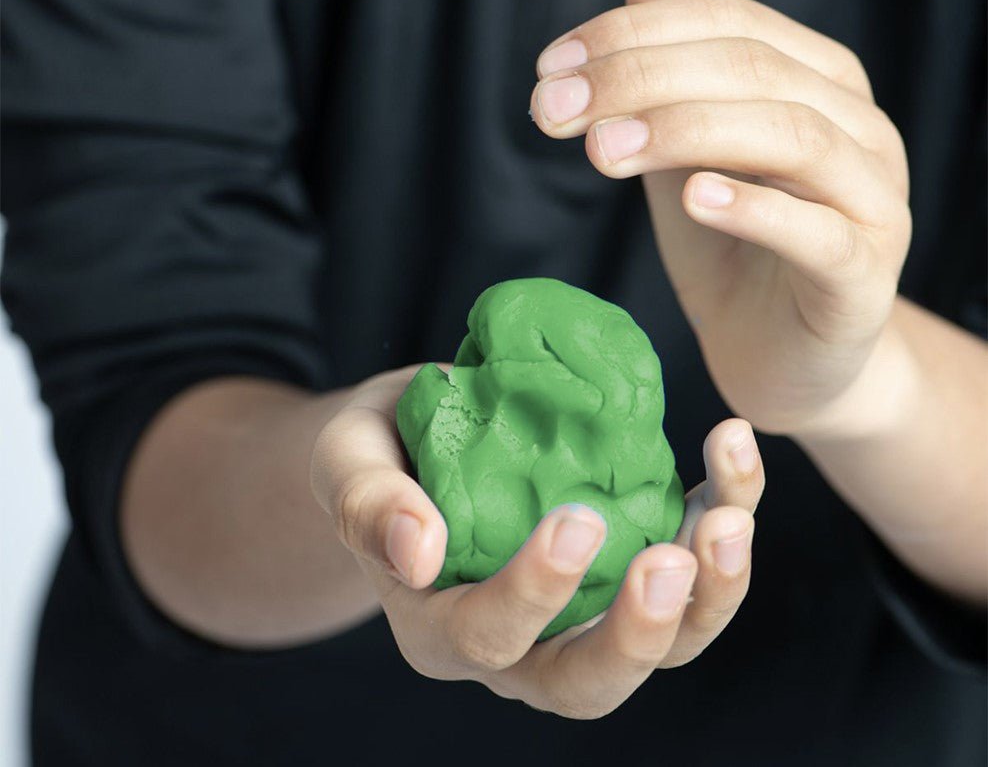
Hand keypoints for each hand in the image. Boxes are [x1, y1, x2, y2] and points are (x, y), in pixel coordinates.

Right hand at [311, 366, 763, 719]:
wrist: (422, 433)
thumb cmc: (379, 451)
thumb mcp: (349, 459)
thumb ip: (366, 502)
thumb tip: (416, 551)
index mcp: (443, 625)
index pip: (490, 637)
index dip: (535, 594)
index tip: (575, 521)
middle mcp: (522, 642)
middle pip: (589, 681)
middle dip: (639, 634)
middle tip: (672, 560)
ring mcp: (587, 607)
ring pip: (663, 644)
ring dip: (711, 593)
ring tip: (730, 518)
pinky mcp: (631, 555)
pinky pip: (691, 561)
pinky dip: (724, 510)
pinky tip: (731, 449)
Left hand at [531, 0, 911, 437]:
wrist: (781, 356)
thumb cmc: (729, 249)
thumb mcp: (683, 151)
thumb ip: (671, 71)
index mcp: (815, 78)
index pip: (726, 20)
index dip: (631, 33)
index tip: (548, 69)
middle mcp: (856, 123)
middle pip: (752, 67)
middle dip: (638, 78)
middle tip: (553, 110)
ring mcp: (872, 198)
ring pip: (790, 135)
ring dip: (683, 131)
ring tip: (600, 151)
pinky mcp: (864, 273)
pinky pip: (817, 230)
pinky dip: (753, 207)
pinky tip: (691, 197)